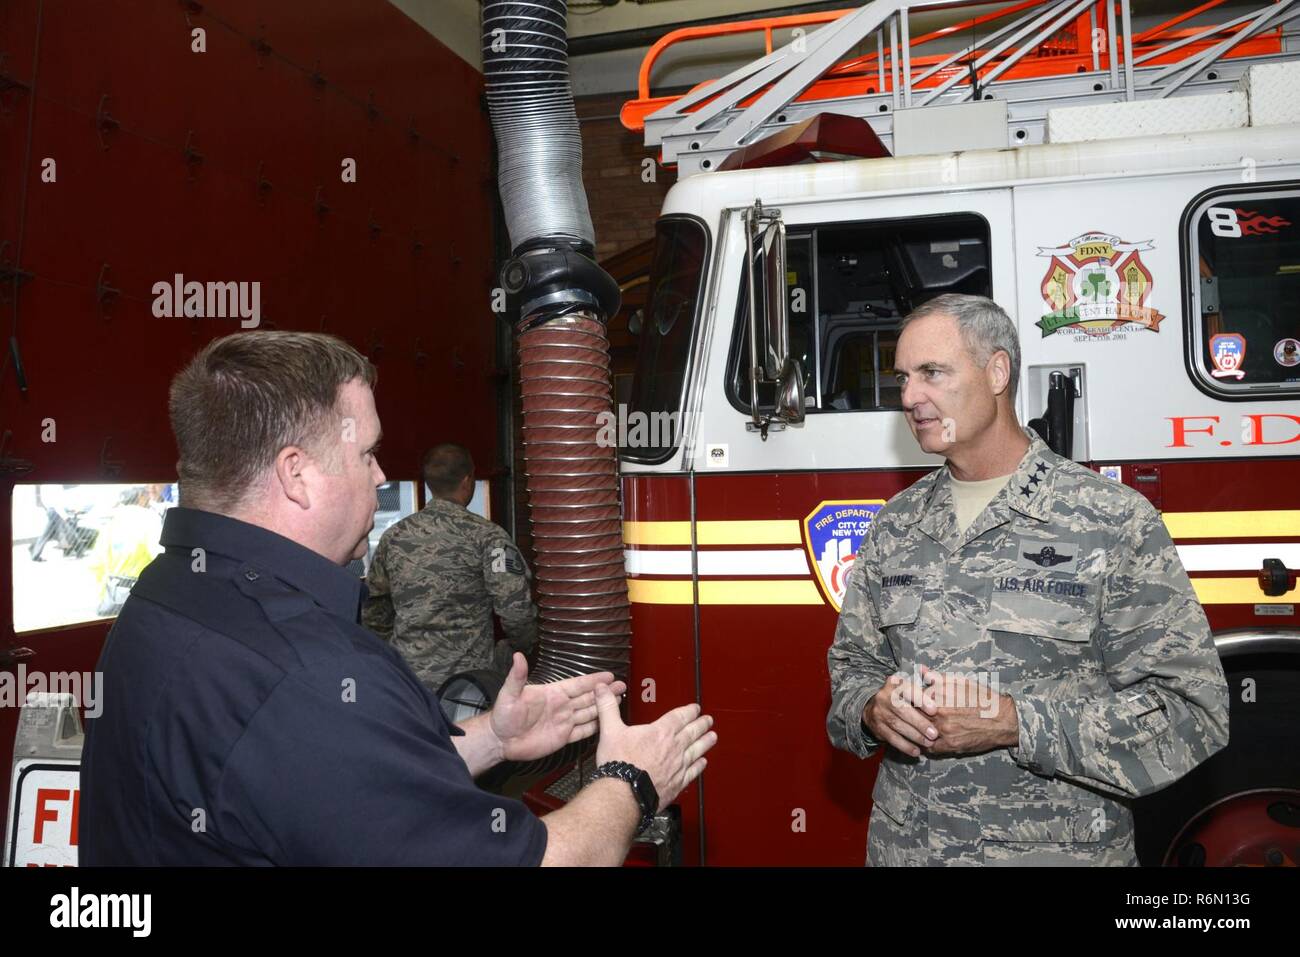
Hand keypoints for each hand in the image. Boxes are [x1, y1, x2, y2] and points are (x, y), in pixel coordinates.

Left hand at [489, 653, 627, 761]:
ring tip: (619, 701)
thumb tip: (517, 656)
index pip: (577, 684)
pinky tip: (605, 724)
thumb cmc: (503, 716)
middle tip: (621, 686)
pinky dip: (595, 728)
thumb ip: (517, 676)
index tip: (608, 675)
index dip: (593, 680)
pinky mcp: (562, 737)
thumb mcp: (509, 694)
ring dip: (603, 708)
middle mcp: (561, 706)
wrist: (500, 740)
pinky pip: (582, 732)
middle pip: (587, 698)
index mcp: (552, 693)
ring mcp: (563, 722)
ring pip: (588, 713)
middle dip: (605, 692)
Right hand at [594, 684, 715, 809]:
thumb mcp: (610, 730)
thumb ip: (608, 708)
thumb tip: (602, 690)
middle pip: (692, 732)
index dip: (689, 711)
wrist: (624, 793)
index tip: (695, 708)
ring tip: (713, 736)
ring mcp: (677, 766)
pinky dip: (699, 766)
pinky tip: (703, 763)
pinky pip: (692, 772)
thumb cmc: (618, 763)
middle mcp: (673, 748)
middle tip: (708, 720)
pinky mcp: (677, 783)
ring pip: (697, 751)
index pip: (679, 717)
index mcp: (660, 732)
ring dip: (705, 742)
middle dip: (701, 724)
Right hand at [863, 671, 938, 757]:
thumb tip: (934, 678)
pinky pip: (891, 738)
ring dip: (914, 736)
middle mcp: (884, 696)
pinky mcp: (877, 727)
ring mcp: (878, 712)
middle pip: (901, 710)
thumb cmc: (900, 696)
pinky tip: (916, 751)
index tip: (934, 711)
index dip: (921, 700)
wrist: (874, 707)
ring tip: (928, 743)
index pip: (907, 690)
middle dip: (919, 723)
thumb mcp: (909, 685)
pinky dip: (904, 746)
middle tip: (934, 733)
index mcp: (894, 683)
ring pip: (897, 725)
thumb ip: (923, 682)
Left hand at [915, 666, 1018, 755]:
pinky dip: (925, 744)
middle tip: (906, 715)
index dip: (908, 699)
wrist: (1002, 720)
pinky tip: (925, 740)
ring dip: (915, 730)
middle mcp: (939, 714)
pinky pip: (929, 747)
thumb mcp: (960, 682)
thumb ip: (937, 677)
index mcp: (939, 695)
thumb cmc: (982, 698)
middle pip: (913, 715)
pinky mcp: (950, 746)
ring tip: (913, 728)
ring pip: (918, 732)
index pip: (912, 697)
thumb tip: (920, 670)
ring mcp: (944, 731)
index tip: (907, 700)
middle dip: (909, 715)